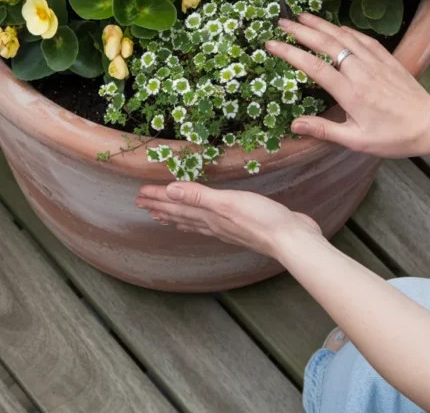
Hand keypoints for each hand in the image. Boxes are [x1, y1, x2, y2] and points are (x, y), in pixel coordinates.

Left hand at [136, 182, 321, 258]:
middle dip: (160, 207)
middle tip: (141, 204)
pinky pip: (210, 224)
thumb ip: (199, 196)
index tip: (139, 194)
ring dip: (176, 217)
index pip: (176, 205)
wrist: (290, 239)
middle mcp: (213, 224)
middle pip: (180, 214)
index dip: (157, 198)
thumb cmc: (262, 219)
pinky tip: (204, 222)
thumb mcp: (228, 202)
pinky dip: (198, 221)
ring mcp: (226, 228)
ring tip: (162, 216)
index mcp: (208, 216)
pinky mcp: (240, 227)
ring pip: (193, 221)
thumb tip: (169, 191)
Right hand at [266, 12, 429, 157]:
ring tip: (301, 16)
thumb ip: (324, 130)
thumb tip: (294, 125)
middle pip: (326, 44)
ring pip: (343, 36)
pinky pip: (362, 39)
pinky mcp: (386, 58)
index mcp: (350, 93)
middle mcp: (360, 71)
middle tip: (281, 22)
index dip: (291, 53)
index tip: (272, 44)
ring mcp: (374, 62)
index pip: (314, 67)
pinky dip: (346, 30)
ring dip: (321, 24)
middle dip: (301, 31)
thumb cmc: (393, 137)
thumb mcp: (357, 141)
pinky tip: (336, 26)